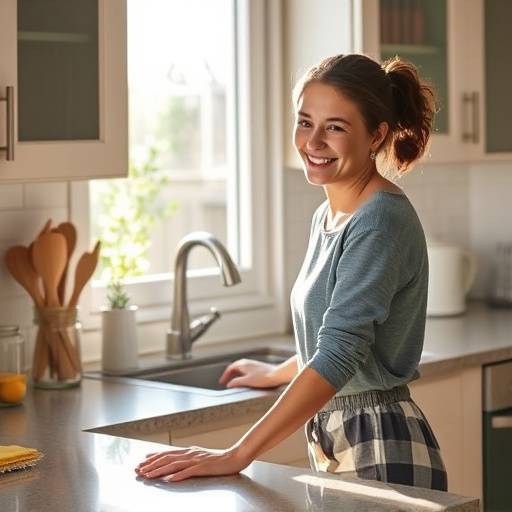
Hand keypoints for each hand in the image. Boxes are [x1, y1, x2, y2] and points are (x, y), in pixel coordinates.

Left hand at [135, 446, 249, 481]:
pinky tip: (170, 479)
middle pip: (167, 458)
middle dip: (151, 464)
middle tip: (139, 469)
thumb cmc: (219, 460)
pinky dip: (178, 475)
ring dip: (159, 470)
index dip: (154, 457)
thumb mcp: (200, 457)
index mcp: (189, 451)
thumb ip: (188, 459)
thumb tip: (174, 464)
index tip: (142, 461)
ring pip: (174, 464)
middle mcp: (191, 453)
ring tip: (148, 475)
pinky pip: (189, 472)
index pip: (168, 453)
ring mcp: (197, 460)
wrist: (235, 457)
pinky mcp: (204, 467)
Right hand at [218, 359, 279, 388]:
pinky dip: (242, 374)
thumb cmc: (263, 377)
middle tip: (226, 381)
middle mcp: (247, 362)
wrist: (277, 374)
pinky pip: (246, 369)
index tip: (222, 382)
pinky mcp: (258, 367)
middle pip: (235, 367)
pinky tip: (245, 380)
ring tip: (234, 382)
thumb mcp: (247, 381)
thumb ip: (237, 382)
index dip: (225, 376)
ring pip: (241, 368)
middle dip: (229, 374)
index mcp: (242, 364)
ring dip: (236, 374)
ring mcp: (252, 364)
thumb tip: (229, 384)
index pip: (230, 368)